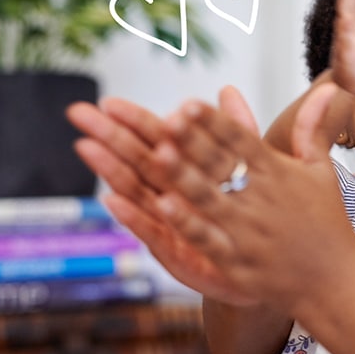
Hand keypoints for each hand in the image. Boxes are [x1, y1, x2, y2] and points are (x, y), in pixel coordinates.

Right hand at [66, 89, 269, 305]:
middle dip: (109, 137)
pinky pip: (153, 234)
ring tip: (88, 147)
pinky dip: (134, 217)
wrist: (275, 265)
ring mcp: (172, 225)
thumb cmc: (253, 215)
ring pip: (138, 193)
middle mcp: (173, 196)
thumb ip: (238, 130)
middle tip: (79, 113)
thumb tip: (228, 89)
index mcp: (189, 173)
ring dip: (112, 170)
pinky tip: (113, 201)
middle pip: (138, 161)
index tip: (110, 102)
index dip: (135, 121)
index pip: (158, 139)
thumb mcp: (251, 167)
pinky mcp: (178, 255)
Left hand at [136, 83, 354, 311]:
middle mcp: (263, 199)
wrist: (338, 279)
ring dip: (184, 176)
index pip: (243, 142)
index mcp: (279, 173)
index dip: (215, 123)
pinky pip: (208, 240)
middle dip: (194, 141)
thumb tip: (327, 87)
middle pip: (223, 166)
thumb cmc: (327, 221)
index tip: (190, 103)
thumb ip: (312, 128)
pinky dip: (186, 223)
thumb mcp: (321, 171)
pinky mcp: (240, 263)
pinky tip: (161, 206)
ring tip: (159, 154)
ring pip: (210, 199)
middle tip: (167, 118)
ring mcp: (249, 232)